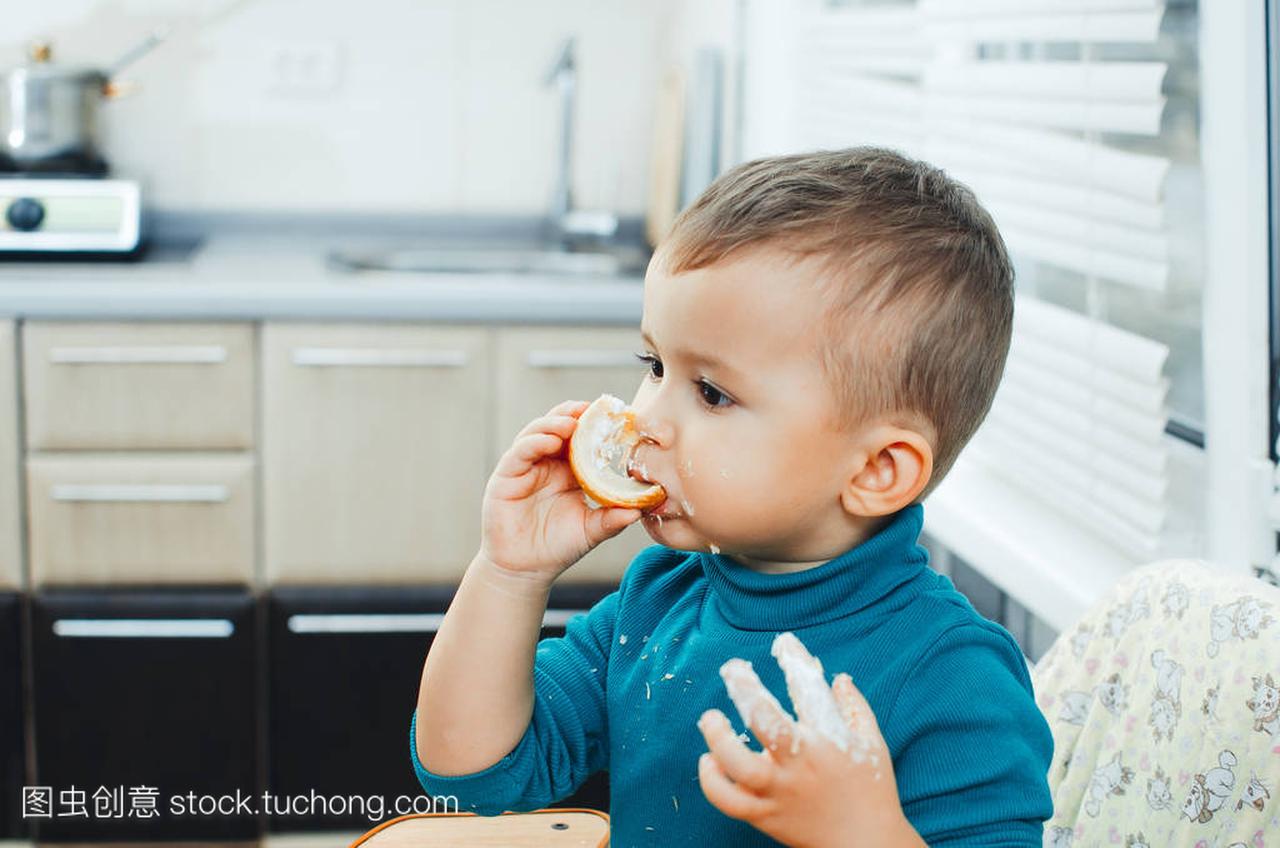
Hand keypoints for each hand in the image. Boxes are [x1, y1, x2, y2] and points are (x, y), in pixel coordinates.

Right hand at [479, 399, 642, 582]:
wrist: (526, 570)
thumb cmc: (557, 548)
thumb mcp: (591, 530)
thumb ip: (612, 519)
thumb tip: (639, 510)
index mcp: (568, 471)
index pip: (579, 439)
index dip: (592, 425)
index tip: (612, 415)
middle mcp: (545, 464)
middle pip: (557, 427)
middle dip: (572, 414)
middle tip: (590, 408)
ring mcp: (524, 468)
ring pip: (536, 433)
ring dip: (553, 424)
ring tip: (572, 423)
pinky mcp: (506, 477)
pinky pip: (519, 453)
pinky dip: (534, 443)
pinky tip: (550, 442)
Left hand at [697, 633, 925, 847]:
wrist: (866, 846)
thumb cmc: (872, 791)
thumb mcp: (873, 744)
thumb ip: (855, 708)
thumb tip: (838, 676)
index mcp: (829, 741)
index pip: (808, 690)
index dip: (795, 660)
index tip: (783, 642)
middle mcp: (801, 764)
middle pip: (766, 721)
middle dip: (745, 689)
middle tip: (732, 668)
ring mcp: (780, 791)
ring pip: (741, 764)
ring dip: (719, 738)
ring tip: (709, 717)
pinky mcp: (766, 816)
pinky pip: (731, 801)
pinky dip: (713, 782)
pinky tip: (707, 761)